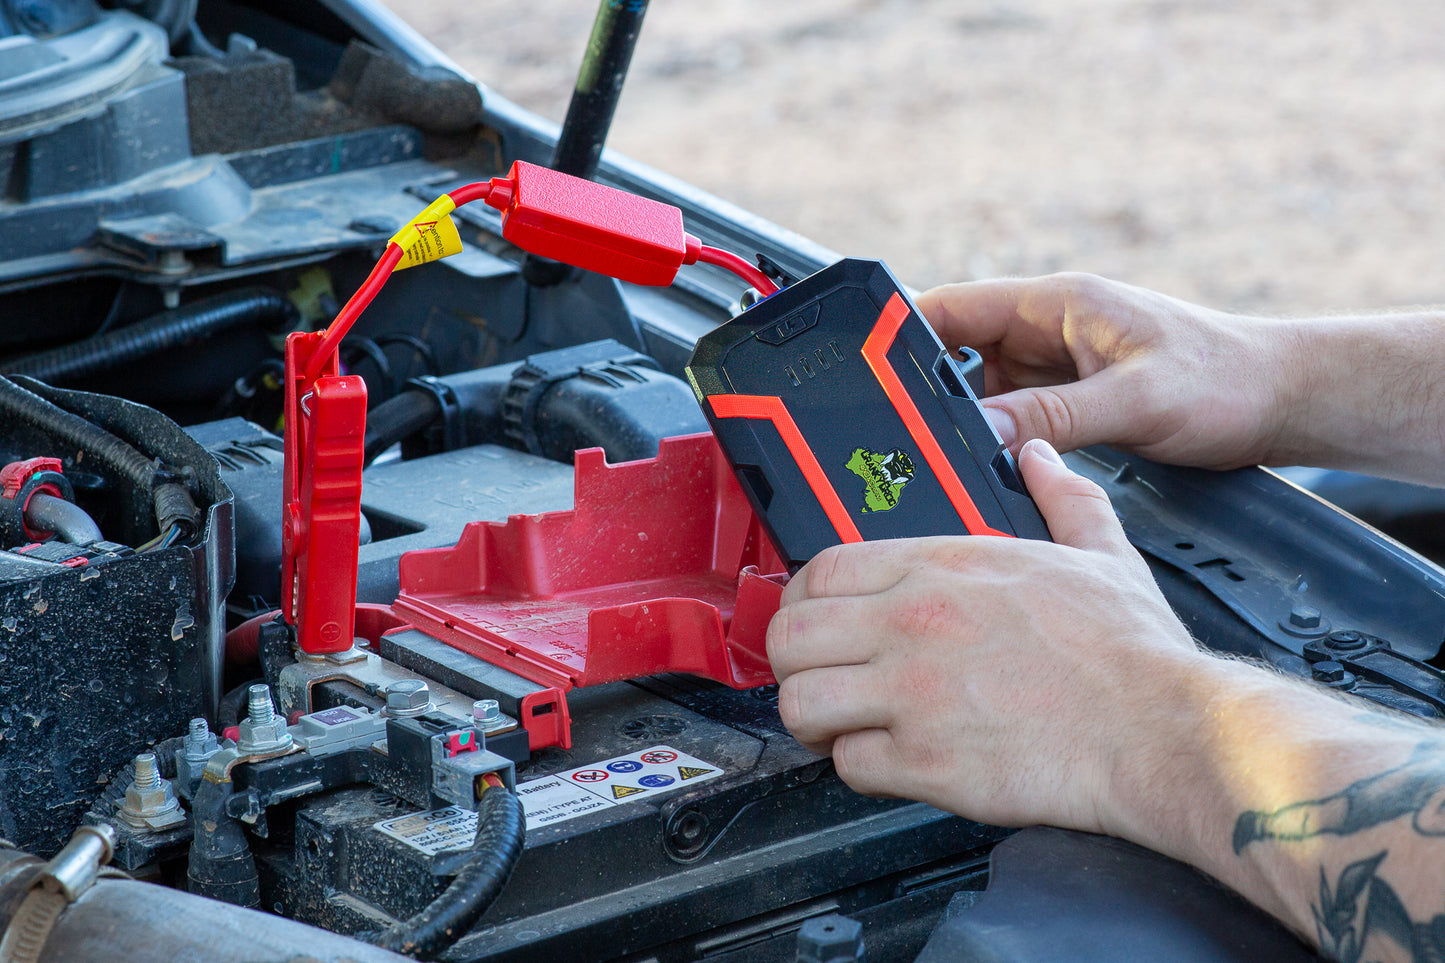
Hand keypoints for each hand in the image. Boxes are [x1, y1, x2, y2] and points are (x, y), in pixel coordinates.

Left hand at [766, 439, 1206, 836]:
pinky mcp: (926, 762)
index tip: (820, 622)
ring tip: (842, 727)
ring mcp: (913, 694)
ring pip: (800, 704)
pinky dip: (860, 769)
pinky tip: (891, 762)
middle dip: (793, 661)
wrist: (1162, 729)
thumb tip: (1041, 460)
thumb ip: (1062, 498)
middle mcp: (913, 623)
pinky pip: (848, 766)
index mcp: (941, 567)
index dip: (806, 599)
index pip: (820, 569)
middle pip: (789, 635)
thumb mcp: (1101, 551)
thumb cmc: (1133, 652)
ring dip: (814, 721)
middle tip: (819, 678)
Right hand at [915, 274, 1298, 468]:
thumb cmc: (1224, 381)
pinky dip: (992, 438)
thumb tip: (983, 433)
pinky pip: (1010, 415)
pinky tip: (982, 467)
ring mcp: (1055, 366)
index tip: (859, 364)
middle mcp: (1047, 330)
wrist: (1281, 400)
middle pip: (953, 352)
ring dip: (959, 420)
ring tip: (935, 455)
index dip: (900, 331)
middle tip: (891, 431)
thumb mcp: (1137, 400)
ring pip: (977, 390)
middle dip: (922, 388)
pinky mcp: (1068, 399)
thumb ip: (1056, 414)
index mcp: (1057, 304)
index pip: (953, 306)